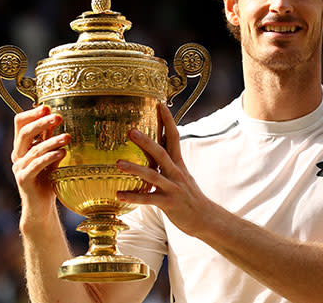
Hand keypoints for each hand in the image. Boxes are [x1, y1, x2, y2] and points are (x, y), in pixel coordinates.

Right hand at [11, 105, 69, 222]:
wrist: (41, 207)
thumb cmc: (47, 179)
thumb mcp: (51, 156)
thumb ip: (51, 140)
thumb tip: (59, 118)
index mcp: (22, 146)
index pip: (20, 123)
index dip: (32, 113)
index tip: (48, 107)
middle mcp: (17, 155)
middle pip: (25, 133)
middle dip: (42, 122)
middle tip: (59, 117)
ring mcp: (19, 167)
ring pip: (34, 149)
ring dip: (52, 141)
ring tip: (68, 137)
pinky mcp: (23, 180)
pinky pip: (36, 165)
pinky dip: (49, 157)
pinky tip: (62, 153)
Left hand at [116, 104, 210, 235]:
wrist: (205, 218)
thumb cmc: (188, 195)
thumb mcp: (181, 175)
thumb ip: (168, 162)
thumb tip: (155, 148)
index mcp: (178, 163)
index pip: (174, 137)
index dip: (167, 120)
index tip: (160, 104)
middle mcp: (176, 172)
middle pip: (161, 152)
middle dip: (146, 141)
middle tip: (130, 130)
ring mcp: (173, 188)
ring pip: (153, 175)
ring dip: (135, 168)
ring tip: (118, 163)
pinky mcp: (169, 203)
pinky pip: (149, 199)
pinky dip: (133, 197)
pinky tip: (118, 195)